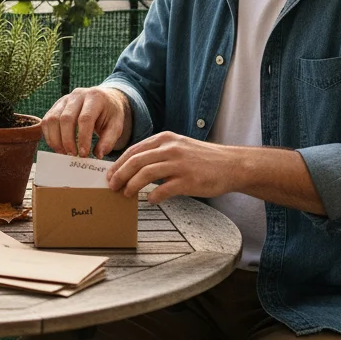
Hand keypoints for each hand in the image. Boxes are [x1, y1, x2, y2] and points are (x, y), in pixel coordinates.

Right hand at [42, 86, 131, 156]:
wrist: (104, 99)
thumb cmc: (110, 114)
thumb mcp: (116, 125)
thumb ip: (109, 140)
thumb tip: (98, 155)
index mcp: (95, 97)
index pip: (85, 118)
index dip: (83, 138)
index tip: (84, 154)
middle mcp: (77, 95)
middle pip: (66, 118)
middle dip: (67, 140)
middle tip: (72, 155)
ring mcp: (64, 99)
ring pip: (52, 119)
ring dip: (56, 139)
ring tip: (64, 153)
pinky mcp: (55, 106)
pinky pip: (46, 121)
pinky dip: (49, 136)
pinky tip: (58, 147)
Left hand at [105, 132, 241, 203]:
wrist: (231, 165)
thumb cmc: (202, 159)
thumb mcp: (178, 146)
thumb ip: (157, 153)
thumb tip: (132, 167)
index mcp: (165, 139)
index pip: (133, 150)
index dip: (118, 164)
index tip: (109, 175)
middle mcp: (170, 149)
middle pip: (135, 161)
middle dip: (119, 176)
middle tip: (112, 187)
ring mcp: (180, 164)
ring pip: (145, 174)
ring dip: (132, 186)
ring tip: (126, 195)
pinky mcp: (189, 180)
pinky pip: (164, 190)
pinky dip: (153, 196)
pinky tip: (150, 200)